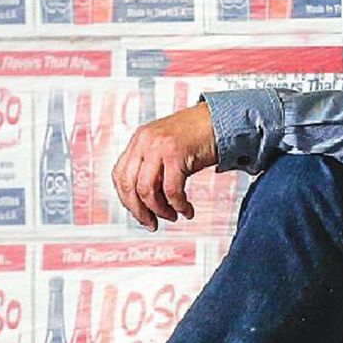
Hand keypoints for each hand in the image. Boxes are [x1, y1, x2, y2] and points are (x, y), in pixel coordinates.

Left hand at [111, 102, 218, 231]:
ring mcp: (159, 145)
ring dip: (159, 210)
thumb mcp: (167, 149)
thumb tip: (146, 203)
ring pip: (146, 189)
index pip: (119, 175)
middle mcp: (144, 141)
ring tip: (172, 216)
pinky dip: (178, 205)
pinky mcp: (176, 152)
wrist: (222, 119)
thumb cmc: (198, 137)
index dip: (127, 200)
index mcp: (139, 140)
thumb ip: (153, 169)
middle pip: (128, 185)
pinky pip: (171, 189)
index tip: (139, 214)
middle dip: (139, 211)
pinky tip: (186, 210)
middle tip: (152, 223)